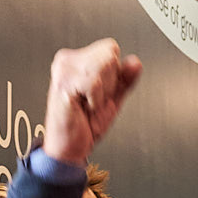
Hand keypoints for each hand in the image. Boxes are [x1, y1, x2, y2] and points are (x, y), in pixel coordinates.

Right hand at [42, 39, 143, 162]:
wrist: (69, 149)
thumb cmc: (85, 125)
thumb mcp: (112, 99)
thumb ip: (125, 79)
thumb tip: (135, 62)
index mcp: (76, 60)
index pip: (110, 48)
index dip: (114, 75)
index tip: (99, 94)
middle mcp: (67, 60)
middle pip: (109, 54)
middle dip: (109, 83)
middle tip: (93, 101)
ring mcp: (63, 69)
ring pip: (104, 65)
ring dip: (102, 93)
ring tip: (88, 104)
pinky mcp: (62, 82)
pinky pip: (94, 82)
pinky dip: (96, 100)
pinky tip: (83, 107)